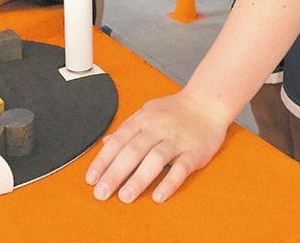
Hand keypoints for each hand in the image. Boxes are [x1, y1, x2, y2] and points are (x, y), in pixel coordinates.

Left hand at [85, 90, 229, 203]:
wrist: (208, 102)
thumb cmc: (176, 111)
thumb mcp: (147, 113)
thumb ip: (127, 129)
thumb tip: (105, 144)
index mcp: (143, 119)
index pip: (118, 141)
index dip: (103, 160)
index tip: (91, 179)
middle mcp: (158, 128)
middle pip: (133, 151)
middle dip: (115, 173)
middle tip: (102, 193)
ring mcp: (177, 139)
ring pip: (155, 158)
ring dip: (139, 178)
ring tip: (125, 196)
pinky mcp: (195, 151)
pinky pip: (182, 168)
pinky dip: (170, 182)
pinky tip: (158, 196)